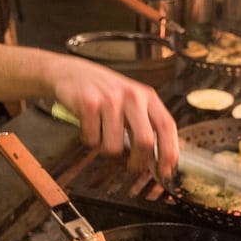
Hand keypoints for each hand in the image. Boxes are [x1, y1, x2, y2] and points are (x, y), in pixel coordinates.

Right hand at [52, 59, 178, 177]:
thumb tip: (168, 152)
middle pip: (145, 140)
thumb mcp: (133, 100)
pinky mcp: (89, 104)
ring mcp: (110, 100)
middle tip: (133, 167)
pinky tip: (90, 127)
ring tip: (104, 136)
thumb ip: (150, 122)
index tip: (166, 169)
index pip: (166, 126)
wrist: (71, 72)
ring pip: (115, 146)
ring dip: (108, 149)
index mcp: (147, 96)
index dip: (169, 151)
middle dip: (139, 161)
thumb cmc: (105, 90)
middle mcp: (132, 96)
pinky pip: (93, 140)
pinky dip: (90, 139)